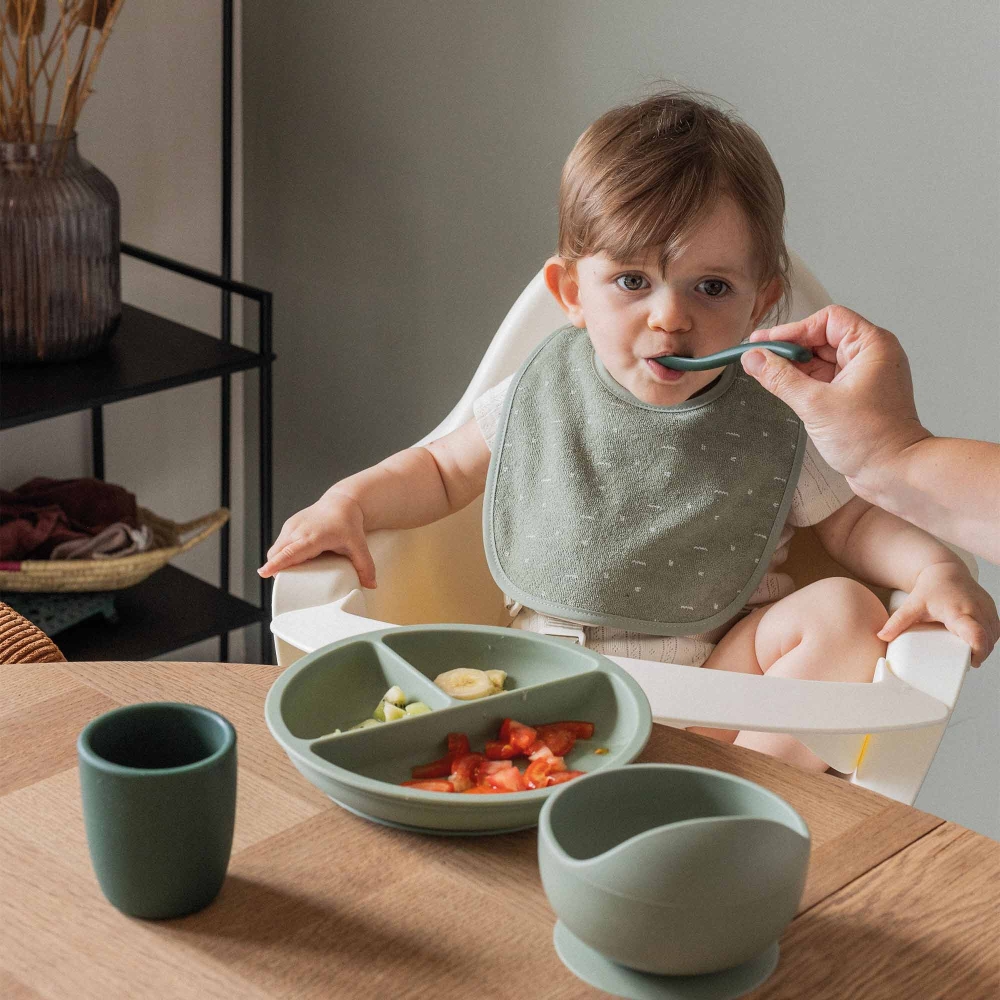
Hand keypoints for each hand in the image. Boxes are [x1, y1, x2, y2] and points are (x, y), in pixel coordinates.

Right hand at [257, 490, 376, 586]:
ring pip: (276, 549)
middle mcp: (299, 530)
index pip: (291, 552)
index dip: (277, 563)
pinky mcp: (289, 526)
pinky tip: (289, 562)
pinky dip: (280, 554)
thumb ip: (365, 566)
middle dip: (276, 568)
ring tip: (289, 575)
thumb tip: (372, 585)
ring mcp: (292, 526)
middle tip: (284, 585)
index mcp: (313, 536)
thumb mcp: (359, 544)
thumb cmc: (348, 522)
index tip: (264, 572)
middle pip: (279, 553)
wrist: (341, 502)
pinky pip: (279, 544)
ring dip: (278, 562)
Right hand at [740, 305, 931, 498]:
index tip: (766, 343)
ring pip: (821, 360)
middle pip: (822, 338)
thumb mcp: (815, 405)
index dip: (794, 330)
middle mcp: (871, 356)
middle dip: (790, 349)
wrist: (895, 474)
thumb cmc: (870, 439)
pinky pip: (826, 379)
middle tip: (758, 357)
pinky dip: (805, 382)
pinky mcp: (857, 396)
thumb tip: (753, 358)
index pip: (827, 320)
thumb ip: (780, 378)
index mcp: (872, 346)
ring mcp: (864, 377)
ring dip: (795, 367)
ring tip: (767, 375)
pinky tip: (784, 389)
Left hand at [878, 562, 998, 666]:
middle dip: (978, 654)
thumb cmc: (930, 589)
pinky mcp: (992, 610)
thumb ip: (897, 621)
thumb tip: (881, 636)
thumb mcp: (912, 605)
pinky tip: (977, 645)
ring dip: (984, 648)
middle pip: (987, 641)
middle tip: (962, 662)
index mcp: (958, 611)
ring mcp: (987, 610)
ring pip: (993, 637)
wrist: (945, 570)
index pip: (975, 633)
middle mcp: (977, 610)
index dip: (977, 650)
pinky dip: (988, 640)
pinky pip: (995, 630)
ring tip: (967, 655)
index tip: (971, 661)